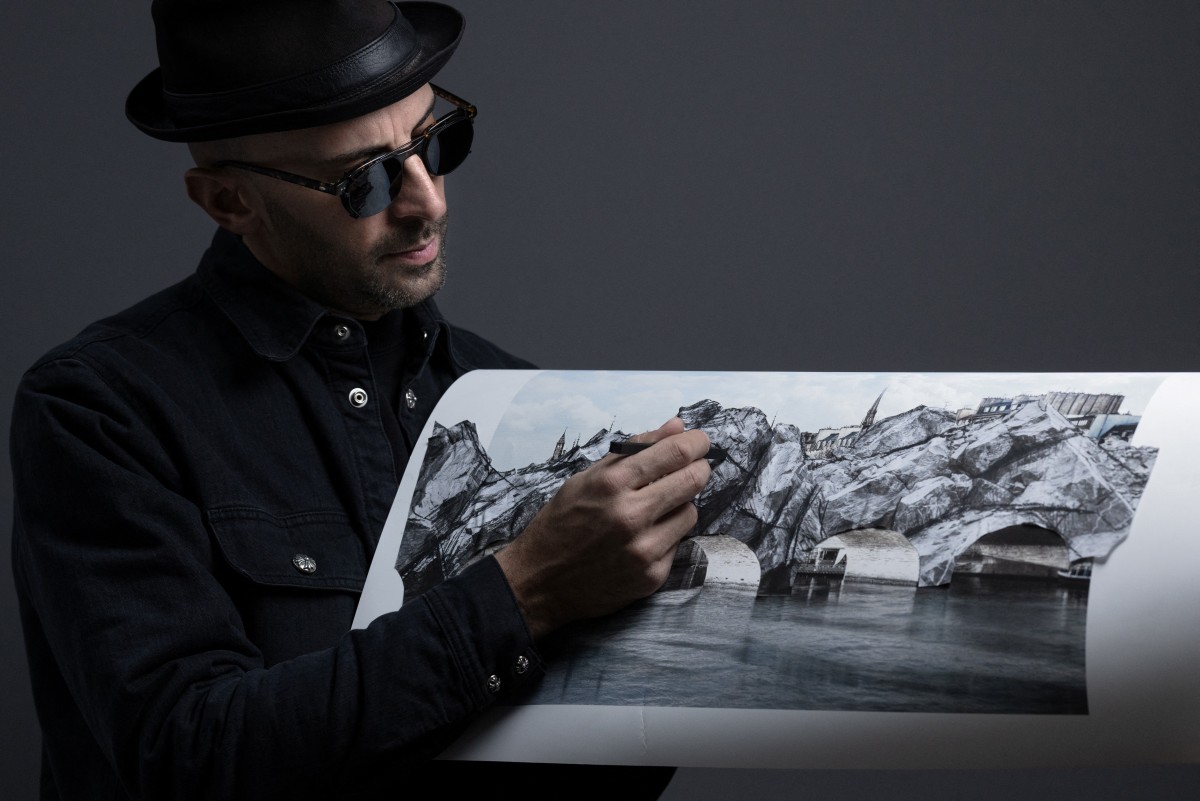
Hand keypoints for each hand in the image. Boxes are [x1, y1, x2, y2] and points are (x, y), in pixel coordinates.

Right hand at [496, 418, 711, 639]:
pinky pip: (677, 543)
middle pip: (692, 481)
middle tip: (694, 466)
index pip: (673, 453)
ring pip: (690, 513)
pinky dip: (667, 535)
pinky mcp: (651, 576)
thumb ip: (634, 451)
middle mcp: (629, 516)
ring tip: (656, 507)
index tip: (700, 441)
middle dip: (698, 468)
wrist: (540, 581)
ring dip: (680, 504)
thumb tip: (676, 427)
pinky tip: (643, 537)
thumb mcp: (587, 478)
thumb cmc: (562, 523)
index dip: (695, 443)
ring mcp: (643, 550)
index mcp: (611, 484)